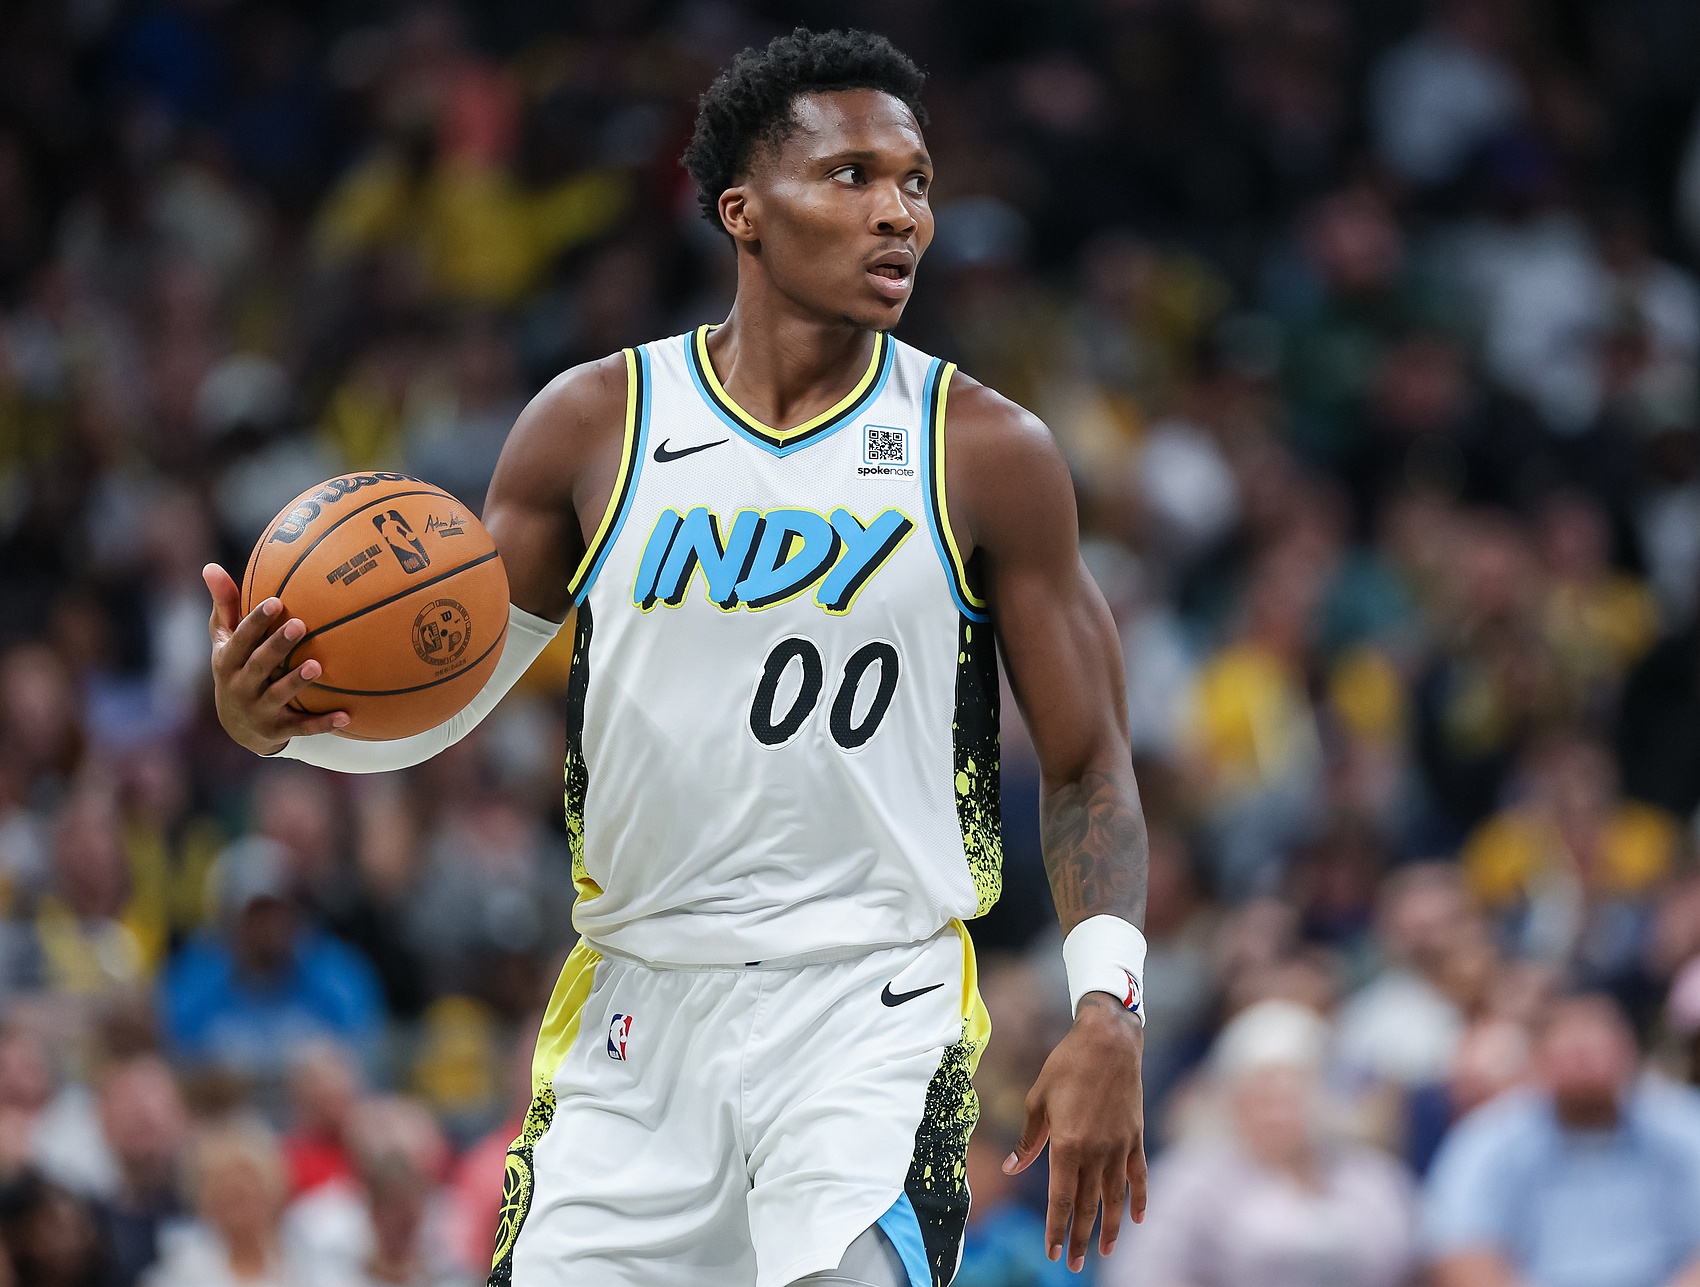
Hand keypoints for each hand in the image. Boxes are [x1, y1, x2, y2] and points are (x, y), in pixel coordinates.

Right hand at [204, 563, 347, 753]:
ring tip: (317, 666)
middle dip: (277, 646)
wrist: (237, 726)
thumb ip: (225, 605)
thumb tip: (210, 566)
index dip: (255, 621)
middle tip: (300, 625)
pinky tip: (345, 715)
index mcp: (227, 661)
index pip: (240, 639)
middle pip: (258, 664)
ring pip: (278, 695)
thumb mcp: (226, 640)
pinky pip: (301, 727)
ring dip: (296, 681)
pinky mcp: (277, 730)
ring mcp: (259, 710)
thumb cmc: (236, 667)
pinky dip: (322, 723)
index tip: (275, 601)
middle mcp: (240, 686)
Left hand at [1005, 992, 1145, 1271]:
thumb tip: (1011, 1167)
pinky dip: (1138, 1199)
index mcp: (1067, 1144)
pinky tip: (1136, 1218)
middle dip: (1080, 1237)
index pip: (1061, 1199)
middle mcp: (1096, 1152)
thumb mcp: (1037, 1100)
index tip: (1052, 1251)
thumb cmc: (1066, 1065)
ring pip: (1114, 1198)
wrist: (1108, 1041)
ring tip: (1104, 1252)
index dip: (1056, 1228)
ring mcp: (1119, 1146)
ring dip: (1109, 1228)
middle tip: (1075, 1264)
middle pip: (1088, 1206)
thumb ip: (1028, 1139)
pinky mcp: (1135, 1137)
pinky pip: (1138, 1176)